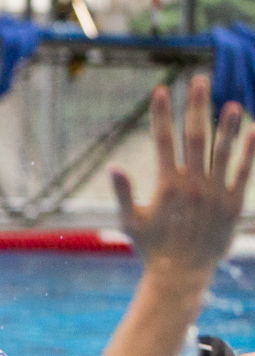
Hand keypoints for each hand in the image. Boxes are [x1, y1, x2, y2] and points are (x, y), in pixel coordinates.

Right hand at [111, 75, 252, 277]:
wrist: (179, 275)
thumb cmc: (151, 248)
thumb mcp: (129, 221)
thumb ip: (123, 192)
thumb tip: (113, 167)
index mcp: (166, 185)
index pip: (162, 140)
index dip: (161, 114)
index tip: (161, 90)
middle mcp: (192, 185)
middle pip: (195, 136)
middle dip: (195, 106)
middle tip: (198, 80)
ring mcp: (214, 194)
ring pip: (221, 151)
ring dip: (226, 125)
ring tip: (230, 102)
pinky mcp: (232, 205)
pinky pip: (242, 173)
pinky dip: (248, 152)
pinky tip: (252, 131)